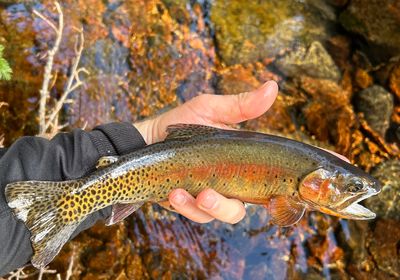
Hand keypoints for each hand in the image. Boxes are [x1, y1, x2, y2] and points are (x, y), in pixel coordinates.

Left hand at [134, 81, 278, 223]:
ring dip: (199, 209)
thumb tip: (273, 86)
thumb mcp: (211, 109)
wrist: (149, 135)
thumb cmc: (184, 121)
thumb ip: (241, 105)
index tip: (271, 196)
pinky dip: (182, 206)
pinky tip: (172, 194)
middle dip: (224, 208)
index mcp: (239, 166)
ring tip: (179, 194)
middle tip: (207, 196)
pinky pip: (189, 213)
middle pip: (237, 210)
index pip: (263, 187)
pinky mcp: (185, 203)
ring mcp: (205, 195)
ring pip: (213, 216)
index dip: (273, 197)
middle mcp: (226, 184)